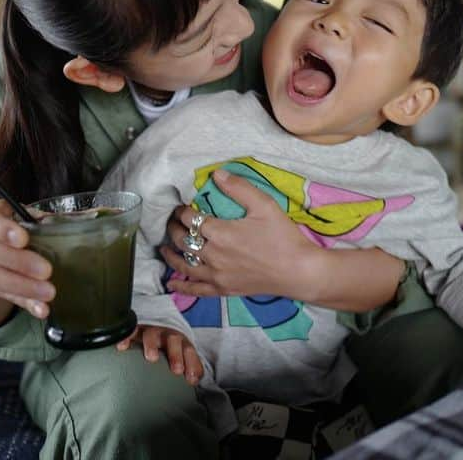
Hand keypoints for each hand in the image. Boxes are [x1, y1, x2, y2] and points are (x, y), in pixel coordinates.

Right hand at [0, 198, 54, 319]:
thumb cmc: (19, 230)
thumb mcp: (28, 220)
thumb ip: (44, 222)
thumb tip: (77, 222)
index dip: (4, 229)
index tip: (24, 238)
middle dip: (19, 261)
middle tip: (46, 270)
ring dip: (24, 287)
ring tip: (49, 292)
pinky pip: (6, 296)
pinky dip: (26, 303)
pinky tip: (42, 309)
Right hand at [116, 325, 203, 384]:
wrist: (160, 330)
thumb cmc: (174, 349)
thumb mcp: (185, 356)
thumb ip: (193, 367)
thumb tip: (194, 380)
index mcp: (181, 343)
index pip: (189, 351)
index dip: (192, 363)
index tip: (191, 378)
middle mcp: (167, 336)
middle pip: (174, 340)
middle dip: (175, 354)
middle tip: (176, 370)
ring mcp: (152, 332)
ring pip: (152, 334)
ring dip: (152, 345)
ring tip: (151, 357)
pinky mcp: (137, 331)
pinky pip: (131, 332)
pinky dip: (126, 338)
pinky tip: (122, 347)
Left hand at [161, 168, 317, 298]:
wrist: (299, 271)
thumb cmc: (283, 237)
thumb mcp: (264, 205)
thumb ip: (239, 188)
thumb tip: (217, 173)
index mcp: (220, 232)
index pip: (190, 219)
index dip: (182, 210)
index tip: (182, 205)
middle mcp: (213, 255)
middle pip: (182, 240)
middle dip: (173, 228)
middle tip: (172, 221)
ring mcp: (217, 275)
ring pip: (184, 264)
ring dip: (171, 254)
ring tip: (163, 246)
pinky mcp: (224, 289)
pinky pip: (197, 290)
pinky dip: (182, 286)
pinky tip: (171, 283)